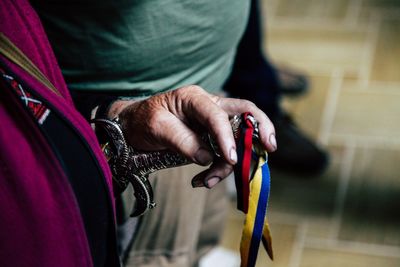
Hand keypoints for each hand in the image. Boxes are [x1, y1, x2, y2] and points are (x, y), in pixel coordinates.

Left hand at [109, 85, 276, 187]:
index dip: (227, 137)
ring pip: (238, 136)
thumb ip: (183, 141)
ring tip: (207, 181)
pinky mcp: (211, 137)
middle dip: (261, 128)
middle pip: (244, 111)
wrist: (133, 128)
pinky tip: (204, 180)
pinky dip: (221, 167)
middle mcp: (209, 105)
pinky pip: (225, 151)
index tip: (231, 159)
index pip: (217, 115)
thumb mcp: (157, 128)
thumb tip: (207, 158)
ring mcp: (212, 121)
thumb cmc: (143, 122)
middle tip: (270, 148)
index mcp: (194, 98)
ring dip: (231, 162)